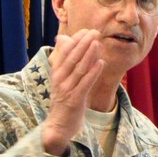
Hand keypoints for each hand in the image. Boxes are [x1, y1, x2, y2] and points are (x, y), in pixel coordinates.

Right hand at [41, 30, 106, 155]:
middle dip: (83, 43)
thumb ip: (65, 60)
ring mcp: (67, 90)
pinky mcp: (75, 100)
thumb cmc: (64, 100)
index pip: (65, 52)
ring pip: (79, 69)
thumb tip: (62, 39)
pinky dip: (93, 73)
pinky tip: (100, 63)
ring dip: (89, 55)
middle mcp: (59, 79)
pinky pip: (85, 84)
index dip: (75, 40)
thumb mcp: (62, 79)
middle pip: (72, 58)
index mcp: (56, 73)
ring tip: (97, 43)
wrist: (58, 125)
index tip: (86, 31)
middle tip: (95, 32)